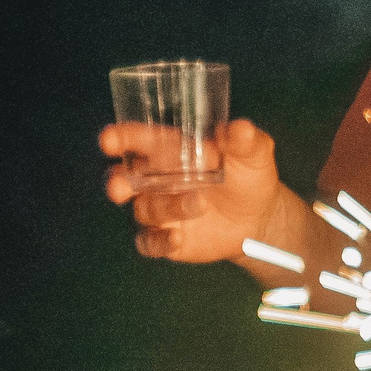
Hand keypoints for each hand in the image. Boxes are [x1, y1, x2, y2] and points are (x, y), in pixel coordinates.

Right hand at [101, 118, 283, 262]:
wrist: (261, 218)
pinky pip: (149, 242)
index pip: (139, 141)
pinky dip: (159, 241)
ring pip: (145, 209)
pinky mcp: (165, 236)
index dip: (121, 138)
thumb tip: (239, 128)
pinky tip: (178, 238)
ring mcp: (159, 209)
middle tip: (121, 187)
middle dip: (117, 182)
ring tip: (200, 204)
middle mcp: (157, 180)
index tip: (109, 139)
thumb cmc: (250, 177)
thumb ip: (244, 141)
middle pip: (122, 179)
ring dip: (168, 207)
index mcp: (171, 151)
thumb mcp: (253, 155)